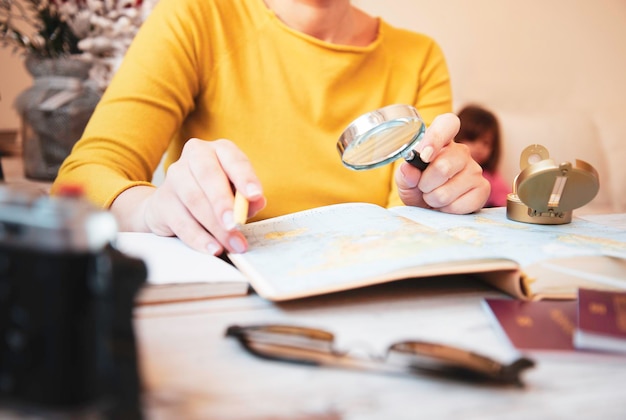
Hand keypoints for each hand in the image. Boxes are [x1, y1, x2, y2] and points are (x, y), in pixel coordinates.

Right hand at [111, 138, 265, 254]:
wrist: (173, 204)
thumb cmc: (213, 195)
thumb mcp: (236, 193)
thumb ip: (247, 199)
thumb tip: (257, 202)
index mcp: (219, 150)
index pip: (234, 159)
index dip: (245, 178)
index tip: (255, 196)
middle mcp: (195, 156)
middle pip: (209, 176)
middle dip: (224, 202)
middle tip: (236, 224)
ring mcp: (174, 177)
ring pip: (194, 200)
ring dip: (215, 226)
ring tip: (231, 244)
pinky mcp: (162, 201)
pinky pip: (181, 221)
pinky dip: (199, 237)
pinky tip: (212, 248)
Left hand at [395, 113, 489, 212]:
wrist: (430, 207)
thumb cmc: (418, 188)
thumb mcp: (405, 179)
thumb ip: (405, 173)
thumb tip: (409, 169)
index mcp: (442, 141)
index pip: (447, 124)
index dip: (436, 138)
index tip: (424, 156)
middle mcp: (461, 152)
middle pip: (442, 167)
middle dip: (425, 184)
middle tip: (423, 187)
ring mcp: (475, 170)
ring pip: (446, 191)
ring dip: (433, 199)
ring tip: (434, 196)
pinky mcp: (483, 189)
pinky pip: (457, 205)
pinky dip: (446, 209)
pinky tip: (447, 204)